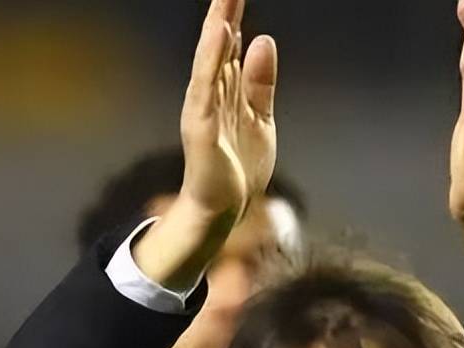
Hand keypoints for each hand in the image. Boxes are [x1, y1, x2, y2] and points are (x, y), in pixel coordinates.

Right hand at [179, 0, 277, 222]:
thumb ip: (260, 82)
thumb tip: (263, 40)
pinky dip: (211, 58)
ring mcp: (203, 108)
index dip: (235, 14)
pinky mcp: (201, 127)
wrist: (222, 211)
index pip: (233, 43)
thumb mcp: (260, 119)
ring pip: (211, 58)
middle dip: (225, 10)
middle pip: (220, 43)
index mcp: (227, 90)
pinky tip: (219, 34)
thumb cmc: (238, 168)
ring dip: (216, 26)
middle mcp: (211, 93)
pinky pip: (206, 85)